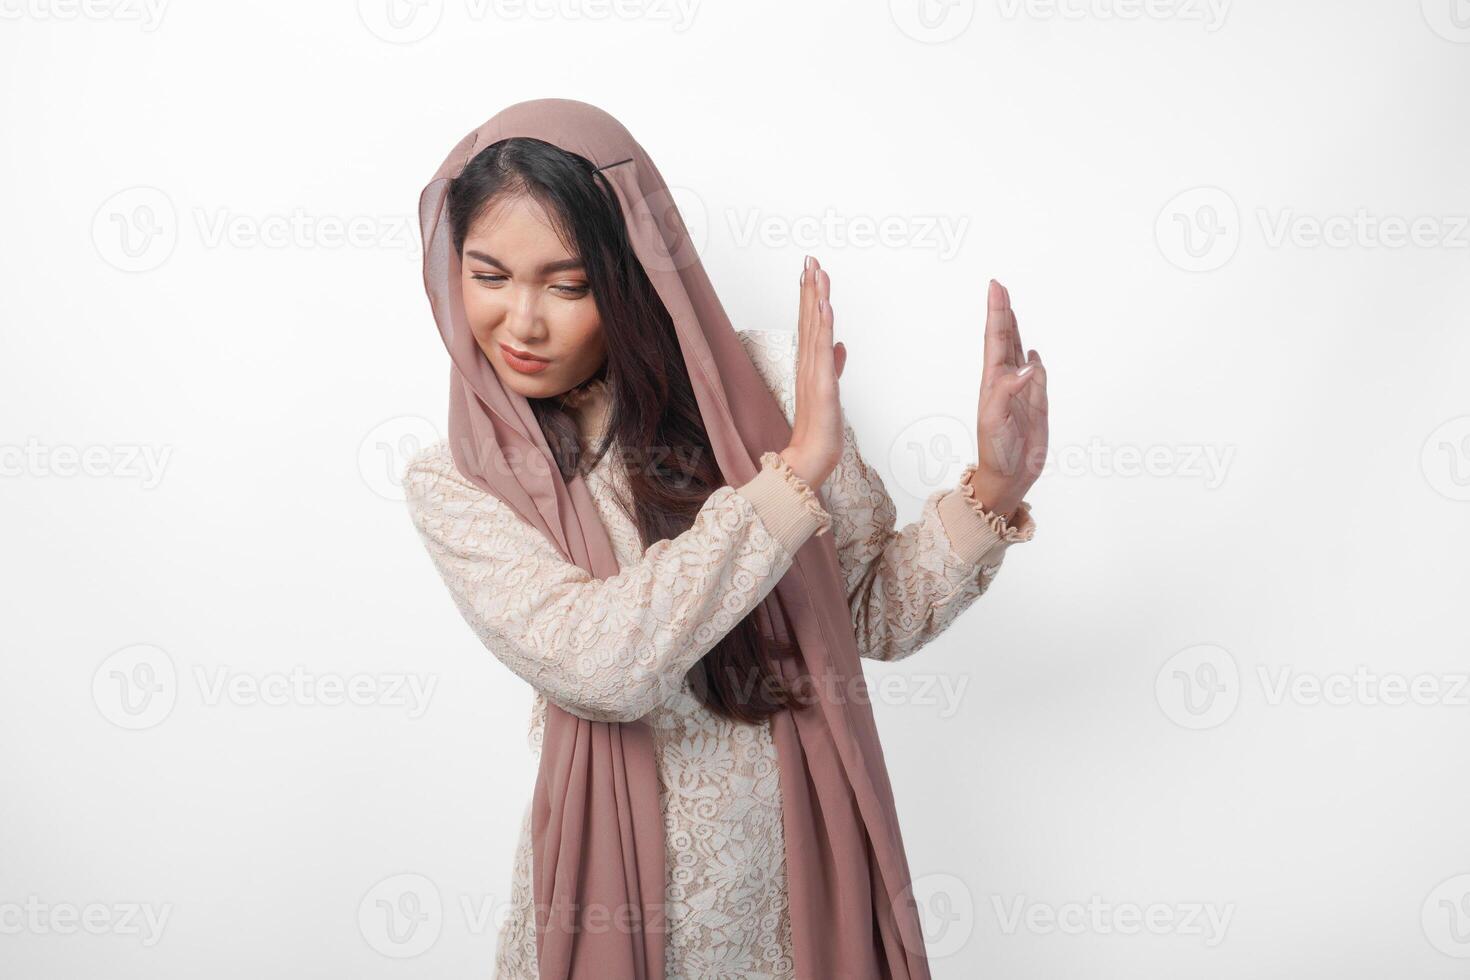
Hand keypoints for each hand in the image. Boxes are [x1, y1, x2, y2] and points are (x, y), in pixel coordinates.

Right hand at [780, 255, 846, 488]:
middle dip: (810, 287)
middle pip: (809, 318)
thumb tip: (841, 345)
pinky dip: (823, 326)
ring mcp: (813, 372)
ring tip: (815, 270)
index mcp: (810, 364)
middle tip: (810, 258)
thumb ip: (834, 365)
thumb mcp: (831, 391)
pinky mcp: (822, 384)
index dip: (810, 296)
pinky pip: (822, 350)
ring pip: (815, 327)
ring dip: (815, 298)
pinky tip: (823, 306)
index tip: (810, 271)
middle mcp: (808, 363)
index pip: (810, 324)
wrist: (810, 458)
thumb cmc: (819, 430)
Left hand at [969, 280, 1046, 521]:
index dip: (997, 313)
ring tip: (1011, 310)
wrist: (1008, 475)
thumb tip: (1027, 364)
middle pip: (1006, 339)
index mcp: (993, 382)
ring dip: (1016, 331)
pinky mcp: (1037, 404)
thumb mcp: (995, 420)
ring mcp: (1022, 392)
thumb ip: (1008, 390)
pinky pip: (1037, 376)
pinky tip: (1033, 353)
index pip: (995, 340)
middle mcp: (1006, 382)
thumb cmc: (995, 450)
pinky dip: (1035, 361)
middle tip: (1000, 287)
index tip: (996, 288)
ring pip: (1020, 353)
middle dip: (1003, 313)